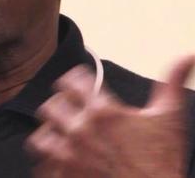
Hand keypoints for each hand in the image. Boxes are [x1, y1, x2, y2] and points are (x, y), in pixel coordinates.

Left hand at [26, 55, 194, 177]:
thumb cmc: (163, 162)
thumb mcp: (169, 119)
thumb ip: (172, 82)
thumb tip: (186, 55)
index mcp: (102, 112)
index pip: (70, 81)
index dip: (75, 81)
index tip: (78, 86)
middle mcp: (80, 131)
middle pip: (51, 106)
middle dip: (61, 107)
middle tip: (70, 112)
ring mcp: (68, 156)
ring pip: (41, 137)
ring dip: (52, 135)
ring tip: (63, 138)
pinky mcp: (62, 177)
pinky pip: (43, 166)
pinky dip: (51, 164)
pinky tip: (64, 162)